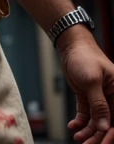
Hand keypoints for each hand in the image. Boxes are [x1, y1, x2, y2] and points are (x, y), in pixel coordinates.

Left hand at [57, 28, 113, 142]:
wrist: (70, 45)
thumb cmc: (84, 57)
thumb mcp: (92, 80)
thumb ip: (98, 105)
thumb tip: (104, 127)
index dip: (111, 133)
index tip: (103, 142)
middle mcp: (112, 97)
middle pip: (108, 123)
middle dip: (99, 136)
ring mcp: (99, 98)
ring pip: (97, 122)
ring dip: (88, 131)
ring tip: (78, 136)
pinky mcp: (88, 98)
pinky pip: (87, 115)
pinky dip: (81, 123)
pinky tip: (74, 126)